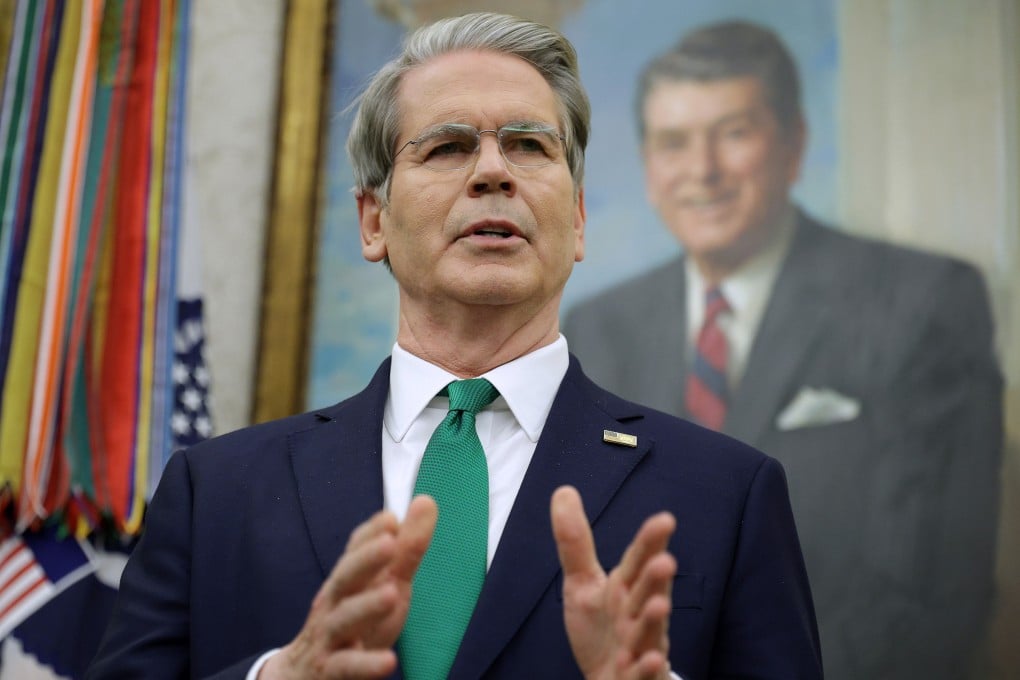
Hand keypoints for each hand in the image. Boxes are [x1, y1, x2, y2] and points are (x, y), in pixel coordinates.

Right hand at [260, 495, 437, 679]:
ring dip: (366, 605)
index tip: (391, 518)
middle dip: (365, 559)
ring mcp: (330, 637)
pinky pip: (347, 667)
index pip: (354, 552)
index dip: (370, 536)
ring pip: (343, 619)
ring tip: (391, 593)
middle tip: (389, 542)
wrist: (304, 675)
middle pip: (345, 578)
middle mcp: (334, 604)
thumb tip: (426, 501)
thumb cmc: (353, 624)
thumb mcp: (386, 585)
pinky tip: (388, 661)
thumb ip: (407, 549)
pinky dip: (366, 664)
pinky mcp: (330, 671)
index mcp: (347, 581)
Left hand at [551, 486, 676, 679]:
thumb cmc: (601, 629)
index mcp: (625, 589)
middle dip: (656, 580)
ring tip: (658, 606)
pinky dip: (646, 667)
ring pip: (650, 633)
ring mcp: (640, 647)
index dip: (650, 542)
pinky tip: (651, 658)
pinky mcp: (637, 677)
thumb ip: (575, 541)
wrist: (609, 679)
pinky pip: (643, 673)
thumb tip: (563, 490)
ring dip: (654, 621)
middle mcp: (638, 615)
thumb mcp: (582, 583)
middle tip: (665, 561)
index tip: (664, 520)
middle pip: (648, 594)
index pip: (638, 561)